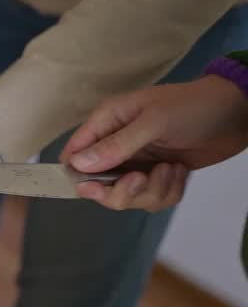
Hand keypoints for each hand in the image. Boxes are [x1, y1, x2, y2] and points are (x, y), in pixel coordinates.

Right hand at [62, 75, 247, 210]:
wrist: (235, 114)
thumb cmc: (191, 108)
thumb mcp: (153, 123)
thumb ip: (116, 146)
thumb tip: (77, 165)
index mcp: (107, 122)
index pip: (75, 153)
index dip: (78, 174)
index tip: (92, 188)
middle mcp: (117, 145)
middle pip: (99, 185)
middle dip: (122, 191)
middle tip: (141, 180)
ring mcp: (138, 162)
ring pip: (128, 196)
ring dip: (153, 191)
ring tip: (172, 169)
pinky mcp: (159, 176)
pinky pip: (153, 199)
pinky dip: (168, 191)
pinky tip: (180, 171)